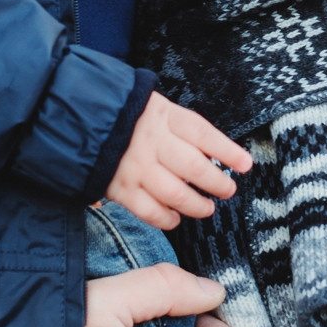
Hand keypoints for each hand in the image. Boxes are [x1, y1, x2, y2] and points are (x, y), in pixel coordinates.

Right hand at [104, 93, 251, 229]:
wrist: (80, 117)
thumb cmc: (127, 115)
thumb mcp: (156, 107)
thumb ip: (181, 127)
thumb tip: (216, 152)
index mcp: (164, 117)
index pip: (203, 134)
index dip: (227, 151)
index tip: (245, 164)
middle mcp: (152, 142)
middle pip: (194, 167)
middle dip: (217, 183)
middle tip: (228, 190)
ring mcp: (135, 166)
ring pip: (174, 193)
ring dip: (196, 205)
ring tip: (207, 209)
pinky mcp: (119, 188)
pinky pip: (148, 210)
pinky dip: (165, 219)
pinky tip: (176, 219)